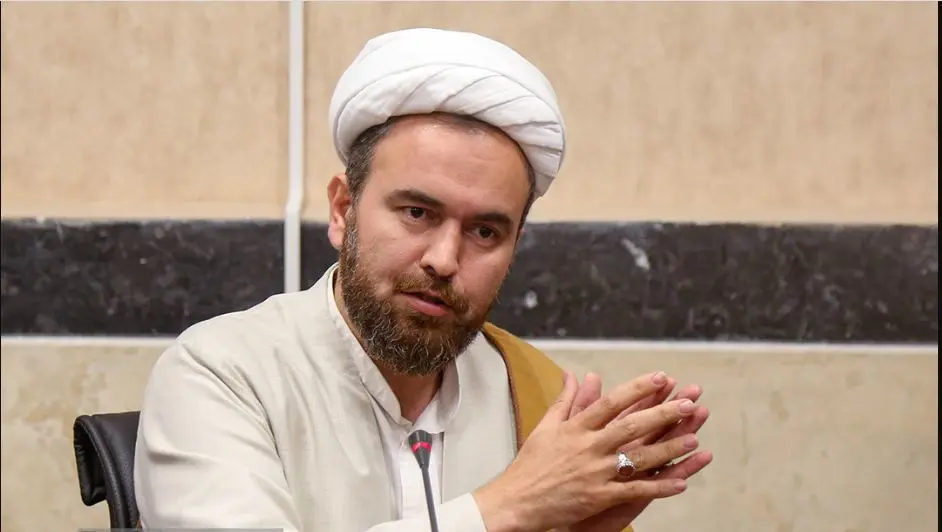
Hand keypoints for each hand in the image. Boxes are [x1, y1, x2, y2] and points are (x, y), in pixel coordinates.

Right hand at [473, 371, 697, 531]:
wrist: (517, 501)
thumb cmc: (530, 463)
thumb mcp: (545, 426)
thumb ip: (565, 400)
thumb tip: (573, 374)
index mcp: (576, 427)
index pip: (612, 403)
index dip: (639, 389)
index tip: (661, 378)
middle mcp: (588, 447)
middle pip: (631, 427)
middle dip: (663, 415)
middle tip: (689, 404)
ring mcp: (596, 473)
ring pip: (638, 458)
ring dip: (668, 449)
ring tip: (693, 438)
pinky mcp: (599, 497)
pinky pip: (634, 491)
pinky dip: (658, 487)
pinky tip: (681, 482)